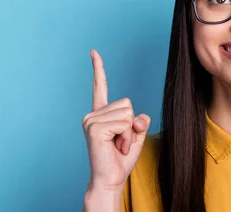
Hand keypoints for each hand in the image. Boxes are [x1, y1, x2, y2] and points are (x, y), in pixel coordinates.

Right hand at [82, 49, 150, 191]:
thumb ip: (139, 122)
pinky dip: (125, 136)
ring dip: (128, 132)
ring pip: (127, 113)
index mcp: (101, 113)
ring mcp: (91, 120)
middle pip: (127, 103)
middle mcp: (93, 114)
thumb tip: (139, 117)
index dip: (98, 68)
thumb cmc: (121, 158)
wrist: (111, 179)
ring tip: (117, 145)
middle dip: (131, 124)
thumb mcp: (136, 135)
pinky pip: (123, 122)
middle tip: (120, 142)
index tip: (93, 51)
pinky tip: (114, 146)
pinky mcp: (94, 128)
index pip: (100, 86)